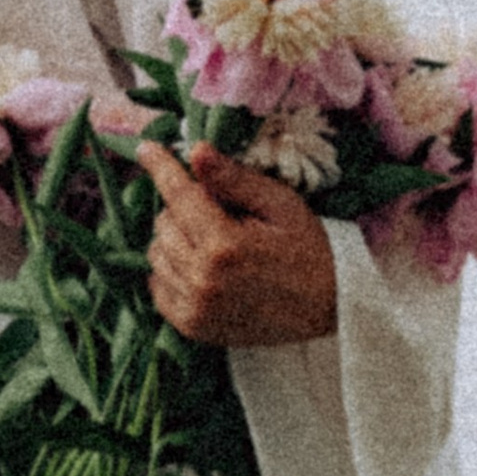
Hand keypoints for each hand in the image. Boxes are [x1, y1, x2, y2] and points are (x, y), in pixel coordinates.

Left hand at [134, 140, 339, 346]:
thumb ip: (234, 179)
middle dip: (181, 207)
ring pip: (156, 255)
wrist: (330, 306)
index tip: (146, 148)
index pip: (179, 196)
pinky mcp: (194, 327)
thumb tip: (196, 151)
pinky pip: (157, 288)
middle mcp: (203, 278)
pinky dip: (170, 270)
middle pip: (164, 224)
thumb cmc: (308, 248)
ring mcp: (195, 307)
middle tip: (214, 209)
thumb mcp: (280, 204)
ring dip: (174, 238)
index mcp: (225, 244)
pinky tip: (198, 265)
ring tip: (208, 239)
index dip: (160, 167)